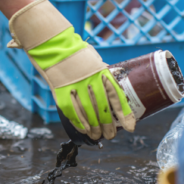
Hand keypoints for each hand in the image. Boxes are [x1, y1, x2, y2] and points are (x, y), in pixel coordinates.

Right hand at [7, 0, 135, 139]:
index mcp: (101, 73)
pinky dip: (80, 124)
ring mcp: (75, 90)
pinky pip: (73, 114)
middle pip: (103, 112)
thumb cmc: (75, 53)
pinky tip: (84, 129)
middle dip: (108, 128)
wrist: (53, 47)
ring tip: (97, 136)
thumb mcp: (94, 60)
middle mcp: (90, 83)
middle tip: (110, 135)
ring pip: (88, 117)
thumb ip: (103, 75)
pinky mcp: (61, 95)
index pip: (116, 98)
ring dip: (94, 130)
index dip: (124, 115)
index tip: (130, 127)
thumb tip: (114, 88)